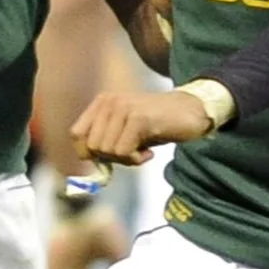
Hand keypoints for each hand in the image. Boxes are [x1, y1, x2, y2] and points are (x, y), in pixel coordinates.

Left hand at [71, 88, 214, 166]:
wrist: (191, 110)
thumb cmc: (158, 123)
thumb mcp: (125, 130)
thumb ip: (105, 142)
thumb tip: (89, 167)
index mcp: (102, 102)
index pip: (77, 135)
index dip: (89, 154)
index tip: (109, 159)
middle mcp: (109, 102)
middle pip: (92, 147)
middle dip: (111, 158)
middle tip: (132, 153)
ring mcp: (123, 108)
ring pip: (107, 151)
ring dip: (126, 159)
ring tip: (143, 149)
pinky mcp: (138, 119)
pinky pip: (123, 152)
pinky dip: (136, 160)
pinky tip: (150, 152)